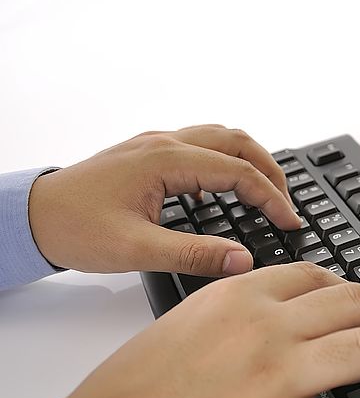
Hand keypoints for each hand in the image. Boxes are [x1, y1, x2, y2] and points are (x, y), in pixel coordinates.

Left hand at [28, 125, 300, 276]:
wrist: (31, 216)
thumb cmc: (75, 228)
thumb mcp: (137, 250)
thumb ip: (195, 254)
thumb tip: (242, 260)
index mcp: (165, 160)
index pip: (238, 171)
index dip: (271, 198)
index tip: (289, 223)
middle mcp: (164, 143)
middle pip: (238, 141)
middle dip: (271, 171)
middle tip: (286, 205)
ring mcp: (157, 144)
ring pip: (222, 137)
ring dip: (251, 161)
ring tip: (267, 194)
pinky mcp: (150, 154)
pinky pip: (203, 146)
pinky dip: (227, 162)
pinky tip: (225, 193)